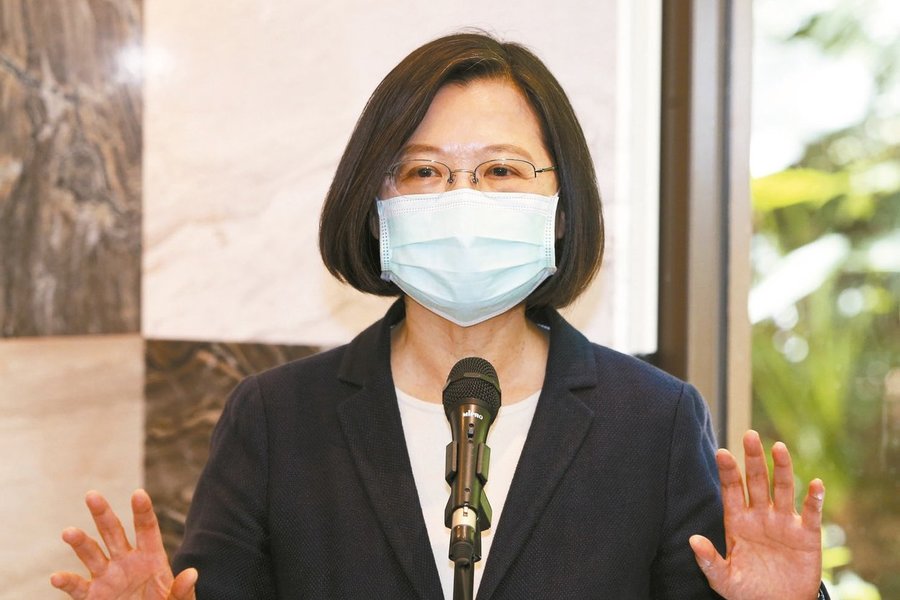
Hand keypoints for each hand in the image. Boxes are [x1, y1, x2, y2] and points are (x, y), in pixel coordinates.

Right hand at [50, 489, 197, 599]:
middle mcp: (126, 562)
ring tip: (69, 532)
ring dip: (80, 543)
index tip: (139, 493)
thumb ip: (182, 590)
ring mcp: (108, 577)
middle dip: (103, 514)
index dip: (142, 511)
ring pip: (92, 554)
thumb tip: (192, 574)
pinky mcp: (93, 596)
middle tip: (92, 495)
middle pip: (113, 532)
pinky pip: (77, 587)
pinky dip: (67, 582)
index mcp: (151, 558)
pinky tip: (57, 577)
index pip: (147, 529)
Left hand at [690, 430, 823, 599]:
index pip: (731, 490)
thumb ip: (708, 561)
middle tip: (749, 435)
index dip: (728, 471)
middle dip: (753, 459)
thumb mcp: (723, 579)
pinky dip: (814, 499)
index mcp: (737, 521)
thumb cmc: (747, 591)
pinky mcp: (806, 535)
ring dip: (783, 468)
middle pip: (757, 481)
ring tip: (779, 447)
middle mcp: (760, 515)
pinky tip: (816, 483)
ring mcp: (783, 523)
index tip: (722, 452)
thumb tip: (692, 540)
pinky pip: (811, 513)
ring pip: (783, 489)